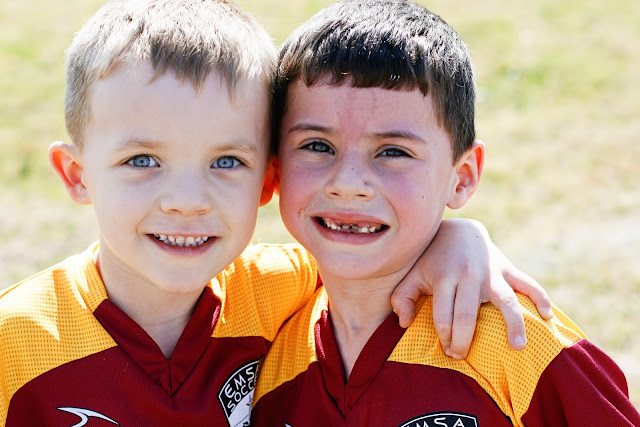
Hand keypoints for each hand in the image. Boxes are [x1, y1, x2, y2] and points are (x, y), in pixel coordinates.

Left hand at [391, 218, 552, 358]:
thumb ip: (403, 298)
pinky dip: (540, 299)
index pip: (444, 316)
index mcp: (445, 278)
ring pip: (505, 300)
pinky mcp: (508, 269)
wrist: (459, 230)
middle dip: (464, 340)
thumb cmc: (432, 259)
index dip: (444, 337)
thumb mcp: (412, 274)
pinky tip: (548, 317)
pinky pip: (529, 284)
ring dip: (513, 325)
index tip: (447, 350)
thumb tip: (404, 323)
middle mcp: (469, 275)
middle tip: (461, 356)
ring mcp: (492, 272)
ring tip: (518, 347)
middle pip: (468, 315)